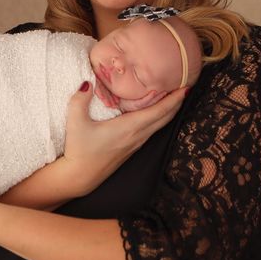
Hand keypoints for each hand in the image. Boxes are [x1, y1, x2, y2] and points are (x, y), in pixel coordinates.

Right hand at [61, 81, 187, 195]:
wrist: (79, 177)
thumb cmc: (79, 150)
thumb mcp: (75, 122)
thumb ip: (80, 99)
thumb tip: (87, 82)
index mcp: (129, 127)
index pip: (158, 111)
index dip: (174, 99)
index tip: (185, 87)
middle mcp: (137, 136)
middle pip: (165, 118)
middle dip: (177, 102)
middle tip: (185, 86)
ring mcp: (136, 143)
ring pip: (160, 125)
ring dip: (170, 111)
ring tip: (174, 97)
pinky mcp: (132, 148)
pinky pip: (152, 130)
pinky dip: (160, 119)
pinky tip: (156, 113)